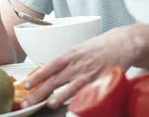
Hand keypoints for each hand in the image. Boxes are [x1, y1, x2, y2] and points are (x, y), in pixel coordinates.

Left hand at [21, 31, 135, 109]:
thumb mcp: (79, 49)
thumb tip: (50, 71)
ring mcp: (89, 73)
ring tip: (48, 104)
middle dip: (39, 92)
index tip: (25, 85)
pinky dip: (78, 99)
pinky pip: (87, 92)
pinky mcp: (101, 81)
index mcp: (70, 54)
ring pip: (70, 87)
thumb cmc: (99, 47)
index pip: (49, 66)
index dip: (36, 77)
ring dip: (57, 97)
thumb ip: (66, 61)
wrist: (122, 43)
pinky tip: (72, 105)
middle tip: (28, 101)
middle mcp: (78, 64)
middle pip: (55, 79)